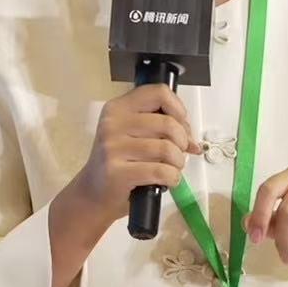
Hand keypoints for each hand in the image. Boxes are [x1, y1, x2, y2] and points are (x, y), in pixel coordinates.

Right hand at [64, 83, 203, 232]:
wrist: (93, 193)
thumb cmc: (118, 162)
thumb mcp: (132, 135)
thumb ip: (160, 128)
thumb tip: (194, 141)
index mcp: (118, 108)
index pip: (159, 93)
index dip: (179, 109)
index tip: (181, 126)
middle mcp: (112, 123)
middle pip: (168, 123)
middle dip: (182, 142)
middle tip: (178, 153)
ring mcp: (113, 148)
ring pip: (167, 148)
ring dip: (178, 162)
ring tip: (171, 168)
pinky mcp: (117, 172)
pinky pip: (161, 171)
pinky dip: (172, 178)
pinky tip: (167, 180)